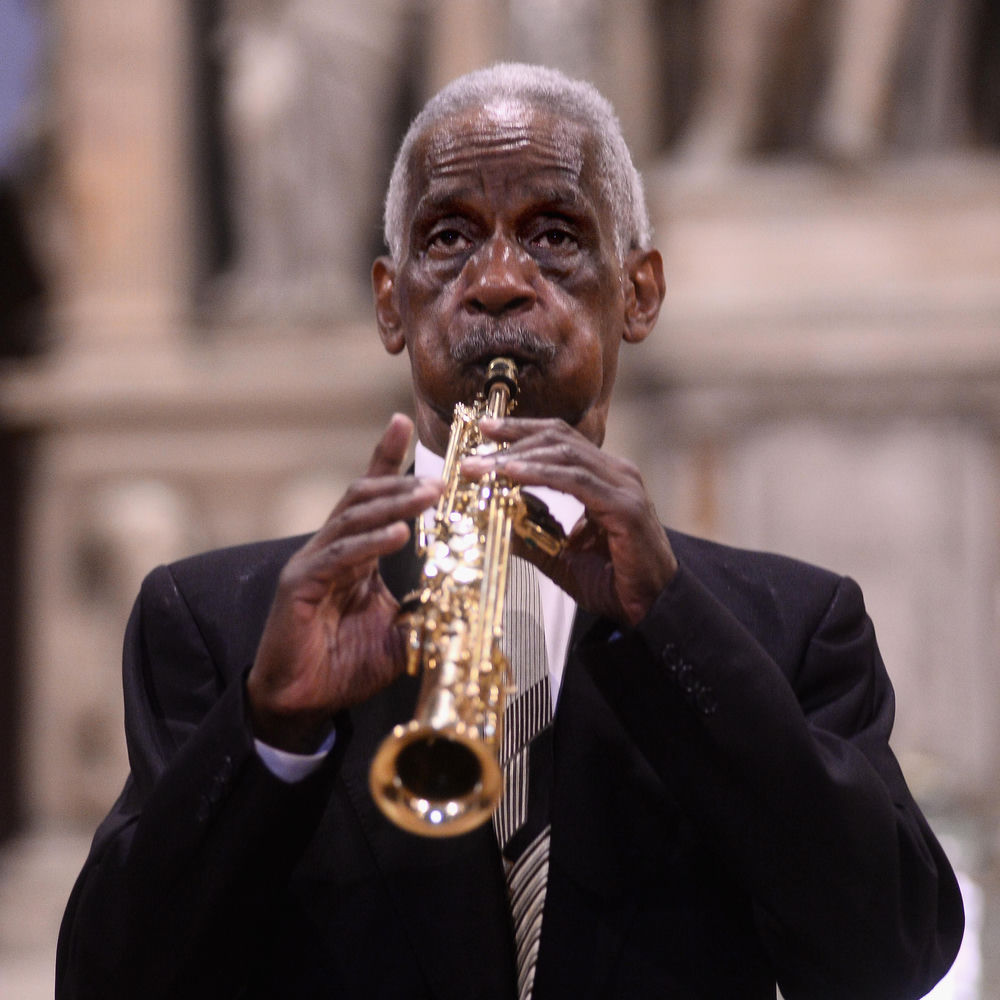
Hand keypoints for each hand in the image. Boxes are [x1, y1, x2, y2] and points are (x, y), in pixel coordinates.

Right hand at [247, 414, 442, 751]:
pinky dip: (370, 543)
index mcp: (354, 553)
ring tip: (428, 496)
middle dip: (401, 483)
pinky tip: (398, 535)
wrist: (303, 702)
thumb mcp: (399, 632)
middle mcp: (331, 549)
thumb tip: (463, 594)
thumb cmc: (345, 664)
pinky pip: (339, 556)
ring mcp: (313, 564)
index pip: (370, 497)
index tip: (403, 422)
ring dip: (393, 505)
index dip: (385, 458)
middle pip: (363, 497)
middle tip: (440, 479)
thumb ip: (424, 607)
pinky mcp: (299, 586)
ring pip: (352, 518)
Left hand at [463, 418, 677, 626]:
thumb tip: (491, 518)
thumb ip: (530, 533)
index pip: (558, 439)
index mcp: (603, 477)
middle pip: (558, 438)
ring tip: (481, 466)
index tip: (484, 431)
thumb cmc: (613, 583)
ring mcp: (623, 487)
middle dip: (512, 437)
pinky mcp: (625, 508)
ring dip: (517, 457)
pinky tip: (511, 474)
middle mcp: (616, 474)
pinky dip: (540, 475)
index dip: (520, 431)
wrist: (652, 611)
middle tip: (473, 447)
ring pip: (564, 455)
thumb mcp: (559, 555)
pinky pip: (576, 482)